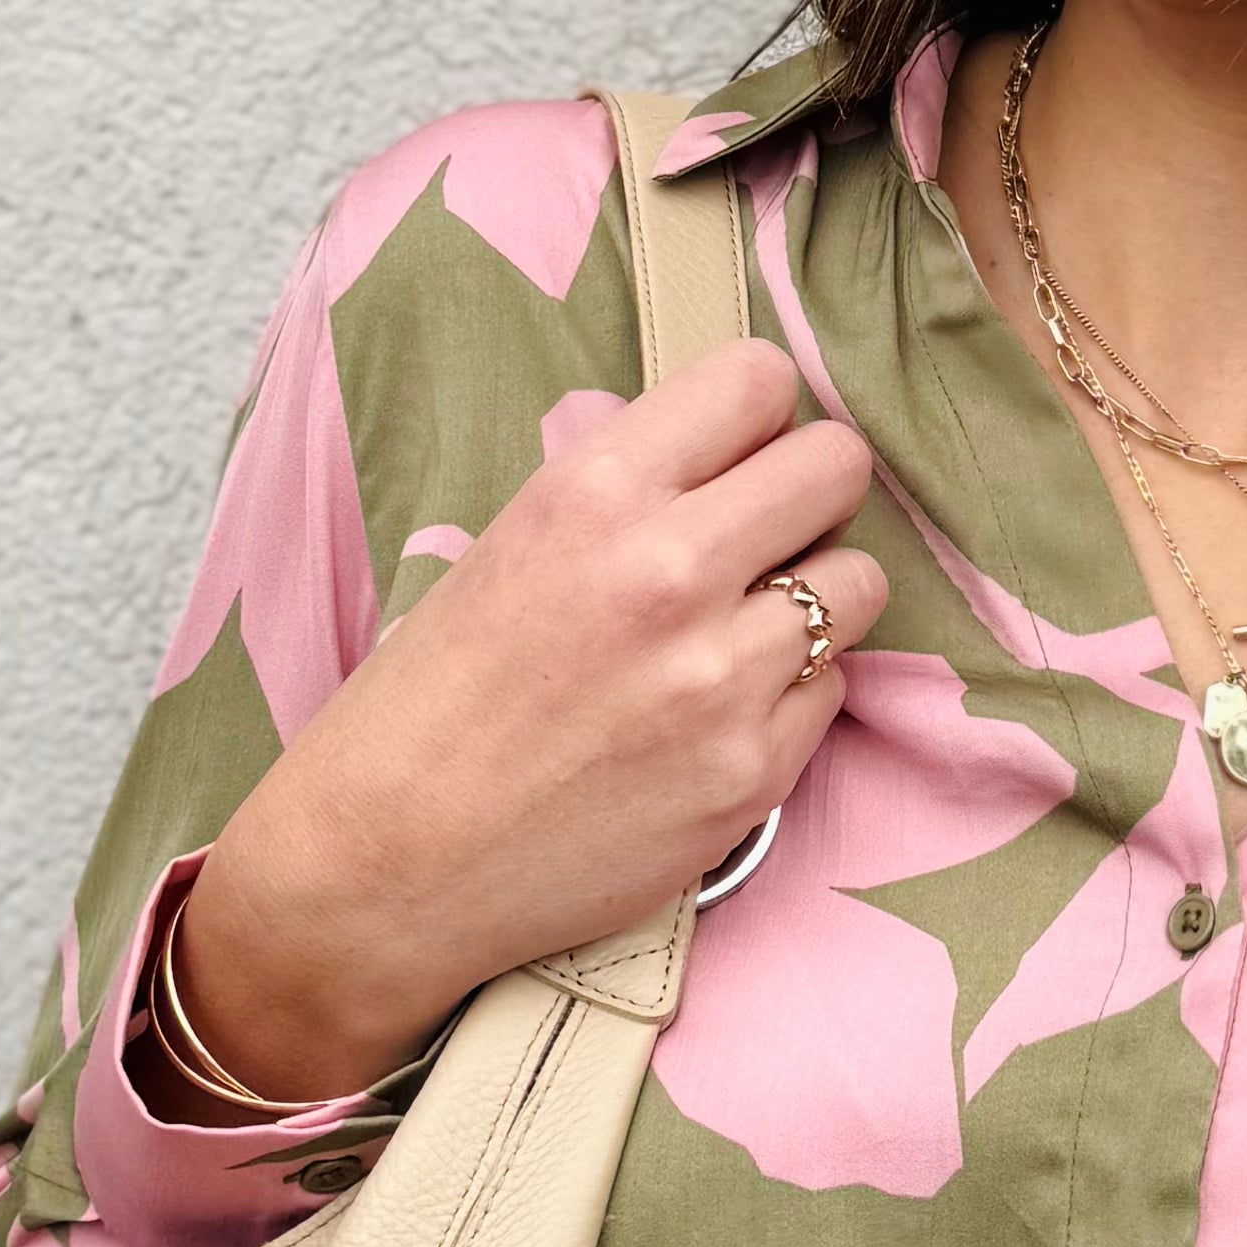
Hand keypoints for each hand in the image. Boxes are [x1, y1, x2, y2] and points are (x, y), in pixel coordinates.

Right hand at [166, 340, 885, 1101]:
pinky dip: (792, 694)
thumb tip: (736, 460)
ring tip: (743, 631)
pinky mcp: (753, 771)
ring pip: (858, 584)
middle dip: (813, 492)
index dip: (761, 414)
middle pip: (836, 467)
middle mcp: (669, 571)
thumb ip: (629, 495)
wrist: (388, 864)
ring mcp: (722, 677)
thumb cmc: (430, 703)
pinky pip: (831, 690)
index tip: (747, 447)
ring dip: (816, 598)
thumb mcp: (510, 545)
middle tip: (774, 530)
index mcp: (592, 493)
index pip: (758, 381)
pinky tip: (718, 715)